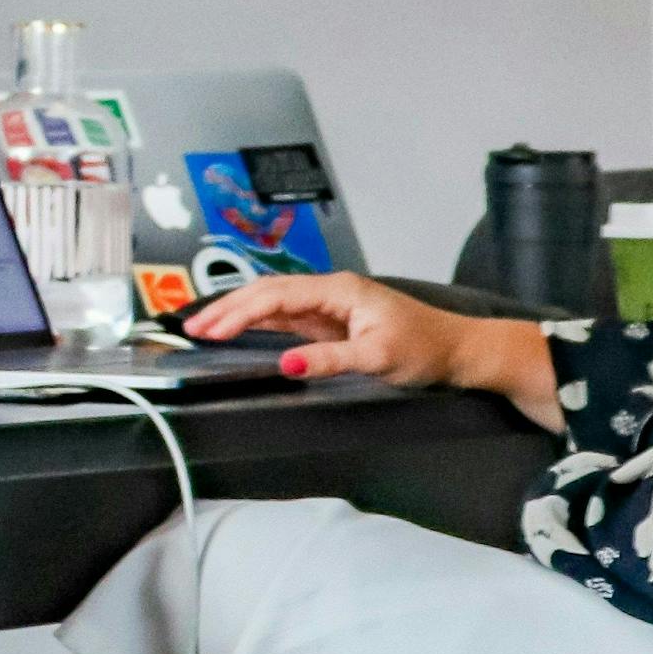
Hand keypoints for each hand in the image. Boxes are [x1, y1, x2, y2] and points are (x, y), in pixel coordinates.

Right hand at [183, 275, 564, 427]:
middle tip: (193, 329)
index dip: (237, 312)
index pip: (275, 295)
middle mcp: (331, 291)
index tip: (209, 330)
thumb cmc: (426, 349)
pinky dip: (258, 321)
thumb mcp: (377, 357)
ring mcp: (331, 305)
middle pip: (267, 292)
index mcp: (339, 290)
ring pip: (274, 302)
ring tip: (205, 328)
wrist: (460, 351)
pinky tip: (240, 329)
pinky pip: (287, 316)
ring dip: (239, 313)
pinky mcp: (333, 321)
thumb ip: (329, 358)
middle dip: (227, 308)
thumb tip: (285, 363)